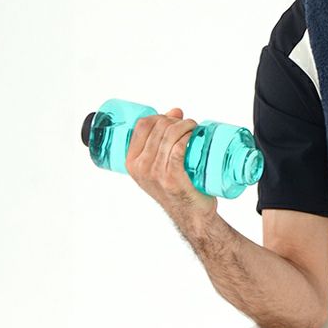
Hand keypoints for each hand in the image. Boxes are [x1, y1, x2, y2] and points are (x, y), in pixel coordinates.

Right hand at [125, 108, 217, 225]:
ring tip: (194, 128)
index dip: (159, 116)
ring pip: (169, 135)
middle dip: (175, 120)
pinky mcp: (174, 177)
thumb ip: (161, 141)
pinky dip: (187, 136)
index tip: (173, 119)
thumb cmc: (178, 188)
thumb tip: (175, 111)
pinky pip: (179, 148)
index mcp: (132, 162)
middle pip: (158, 127)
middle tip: (188, 125)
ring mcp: (157, 172)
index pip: (141, 125)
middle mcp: (142, 167)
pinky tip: (194, 134)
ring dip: (185, 125)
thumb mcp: (159, 166)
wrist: (192, 215)